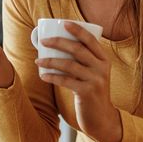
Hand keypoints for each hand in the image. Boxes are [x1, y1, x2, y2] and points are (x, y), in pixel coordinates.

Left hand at [35, 22, 122, 141]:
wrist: (102, 117)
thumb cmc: (92, 92)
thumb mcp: (94, 74)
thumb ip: (84, 61)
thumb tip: (59, 45)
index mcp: (104, 59)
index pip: (91, 40)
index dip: (78, 30)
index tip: (64, 23)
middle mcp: (102, 68)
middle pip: (78, 49)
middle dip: (59, 42)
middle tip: (44, 41)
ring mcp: (96, 80)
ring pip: (69, 65)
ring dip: (51, 61)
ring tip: (38, 61)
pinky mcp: (87, 92)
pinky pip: (66, 81)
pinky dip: (52, 77)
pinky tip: (43, 75)